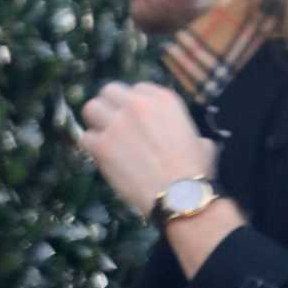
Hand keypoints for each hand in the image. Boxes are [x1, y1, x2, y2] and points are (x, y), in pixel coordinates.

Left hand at [78, 82, 217, 219]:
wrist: (182, 197)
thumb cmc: (196, 173)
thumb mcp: (202, 143)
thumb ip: (188, 133)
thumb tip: (195, 142)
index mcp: (162, 99)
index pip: (136, 89)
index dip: (134, 106)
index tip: (135, 120)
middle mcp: (136, 104)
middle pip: (109, 92)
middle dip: (111, 107)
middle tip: (114, 126)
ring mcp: (116, 123)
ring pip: (91, 109)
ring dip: (96, 122)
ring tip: (104, 139)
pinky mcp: (102, 145)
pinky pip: (85, 138)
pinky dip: (92, 147)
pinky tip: (102, 158)